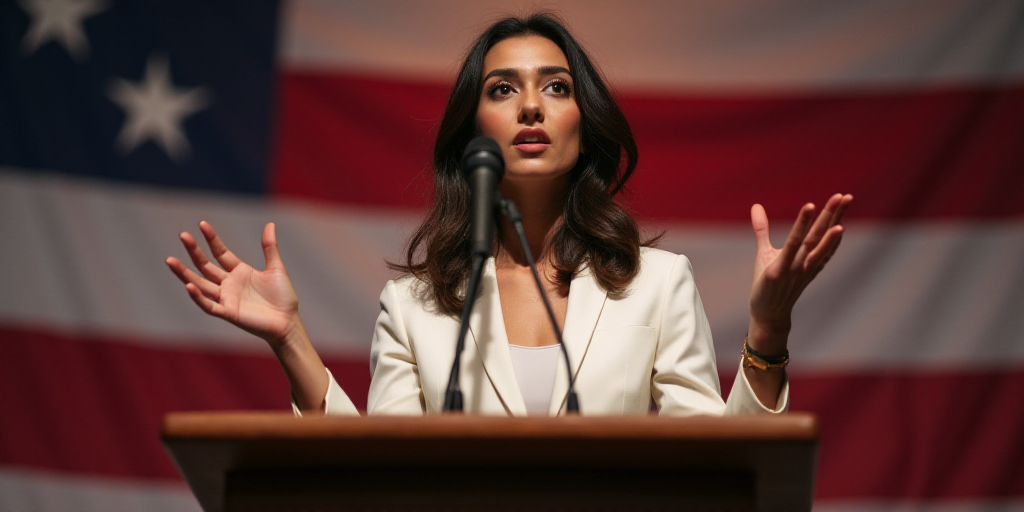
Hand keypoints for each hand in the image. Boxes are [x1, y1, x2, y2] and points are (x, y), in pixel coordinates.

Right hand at [165, 221, 299, 346]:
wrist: (288, 322)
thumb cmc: (283, 298)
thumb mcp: (276, 268)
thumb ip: (270, 247)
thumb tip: (270, 224)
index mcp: (239, 272)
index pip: (220, 252)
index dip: (211, 239)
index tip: (202, 224)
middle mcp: (229, 284)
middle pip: (205, 266)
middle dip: (193, 251)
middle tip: (182, 235)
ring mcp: (226, 298)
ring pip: (200, 284)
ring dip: (184, 273)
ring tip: (170, 260)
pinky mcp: (228, 313)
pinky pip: (208, 305)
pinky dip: (198, 297)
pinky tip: (188, 285)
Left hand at [747, 193, 852, 352]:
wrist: (766, 314)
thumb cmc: (768, 284)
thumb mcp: (766, 253)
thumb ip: (762, 229)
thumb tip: (756, 206)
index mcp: (808, 258)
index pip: (824, 233)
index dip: (836, 216)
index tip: (845, 197)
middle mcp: (806, 262)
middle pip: (823, 235)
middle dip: (835, 214)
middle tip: (847, 195)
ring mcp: (794, 268)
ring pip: (812, 242)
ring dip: (825, 224)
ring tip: (837, 206)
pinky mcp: (778, 271)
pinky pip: (790, 249)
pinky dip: (798, 234)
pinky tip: (804, 225)